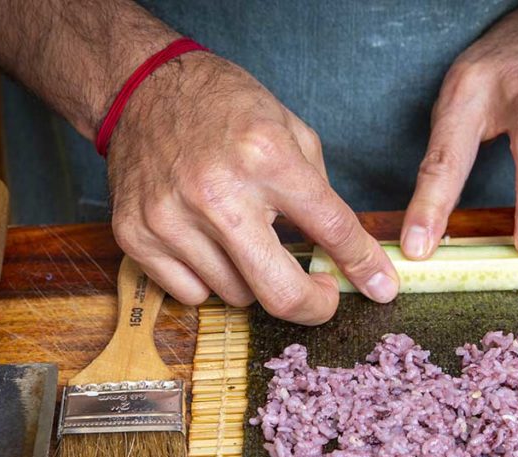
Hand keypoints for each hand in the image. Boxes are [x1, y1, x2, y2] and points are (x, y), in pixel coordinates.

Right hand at [107, 52, 398, 323]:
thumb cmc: (223, 109)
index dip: (364, 266)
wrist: (142, 88)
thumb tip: (348, 255)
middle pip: (280, 292)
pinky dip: (208, 280)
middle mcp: (217, 193)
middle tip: (322, 296)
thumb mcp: (289, 131)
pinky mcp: (136, 237)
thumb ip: (320, 194)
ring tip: (245, 239)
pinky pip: (191, 294)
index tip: (381, 287)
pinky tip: (208, 245)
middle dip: (314, 306)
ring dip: (253, 279)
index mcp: (266, 157)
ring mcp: (171, 220)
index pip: (332, 229)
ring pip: (236, 296)